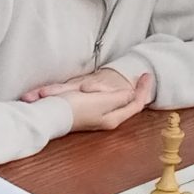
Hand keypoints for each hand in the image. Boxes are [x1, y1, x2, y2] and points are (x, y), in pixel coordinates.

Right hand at [24, 68, 155, 131]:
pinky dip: (92, 88)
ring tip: (87, 85)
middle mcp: (105, 118)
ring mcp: (94, 114)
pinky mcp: (83, 109)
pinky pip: (93, 95)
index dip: (143, 90)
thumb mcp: (101, 101)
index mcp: (112, 118)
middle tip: (102, 81)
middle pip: (121, 100)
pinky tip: (86, 86)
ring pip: (106, 96)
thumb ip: (119, 98)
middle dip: (116, 87)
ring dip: (100, 86)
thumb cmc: (74, 108)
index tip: (147, 75)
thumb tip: (131, 95)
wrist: (47, 114)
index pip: (136, 104)